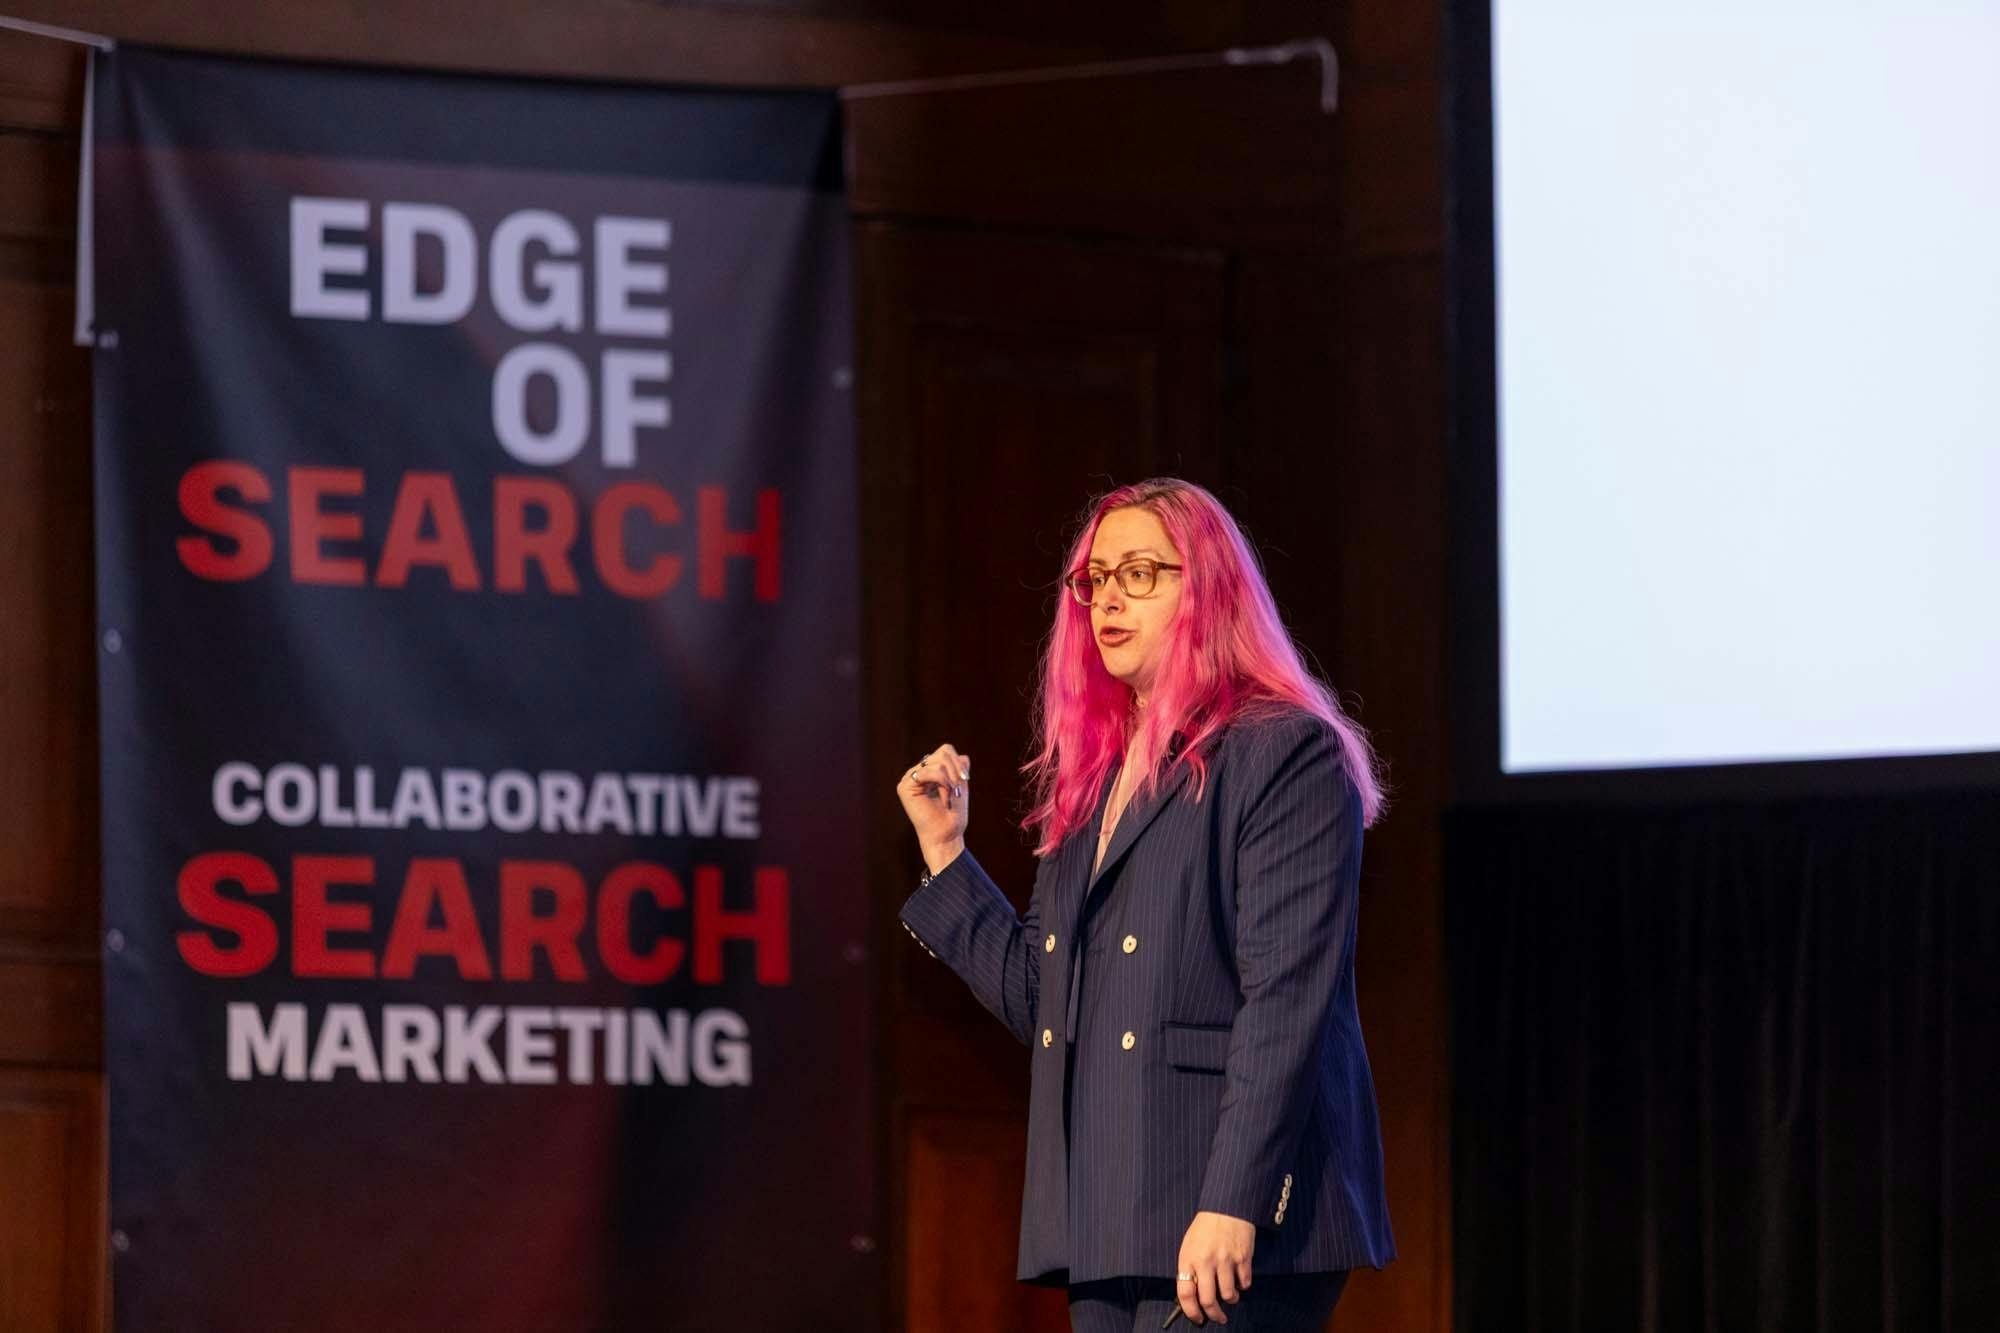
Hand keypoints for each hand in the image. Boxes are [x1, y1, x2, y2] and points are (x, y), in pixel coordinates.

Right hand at [896, 742, 969, 873]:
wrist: (946, 836)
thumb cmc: (953, 816)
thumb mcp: (960, 786)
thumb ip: (960, 768)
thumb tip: (962, 756)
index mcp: (930, 771)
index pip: (945, 751)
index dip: (958, 762)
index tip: (966, 779)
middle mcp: (918, 772)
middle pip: (943, 751)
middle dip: (956, 770)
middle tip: (958, 789)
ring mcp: (910, 778)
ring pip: (939, 761)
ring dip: (951, 780)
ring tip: (950, 796)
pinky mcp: (905, 787)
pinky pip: (929, 771)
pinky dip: (942, 784)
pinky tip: (944, 799)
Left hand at [1174, 1211, 1253, 1324]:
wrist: (1226, 1207)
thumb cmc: (1205, 1229)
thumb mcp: (1190, 1246)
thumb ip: (1191, 1270)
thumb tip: (1196, 1297)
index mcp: (1188, 1258)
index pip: (1186, 1293)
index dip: (1191, 1311)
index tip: (1197, 1318)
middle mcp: (1206, 1261)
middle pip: (1208, 1300)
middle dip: (1214, 1315)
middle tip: (1218, 1318)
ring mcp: (1225, 1260)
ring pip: (1229, 1295)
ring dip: (1230, 1300)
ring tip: (1230, 1294)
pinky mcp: (1243, 1258)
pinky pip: (1244, 1284)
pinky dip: (1243, 1286)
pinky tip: (1239, 1278)